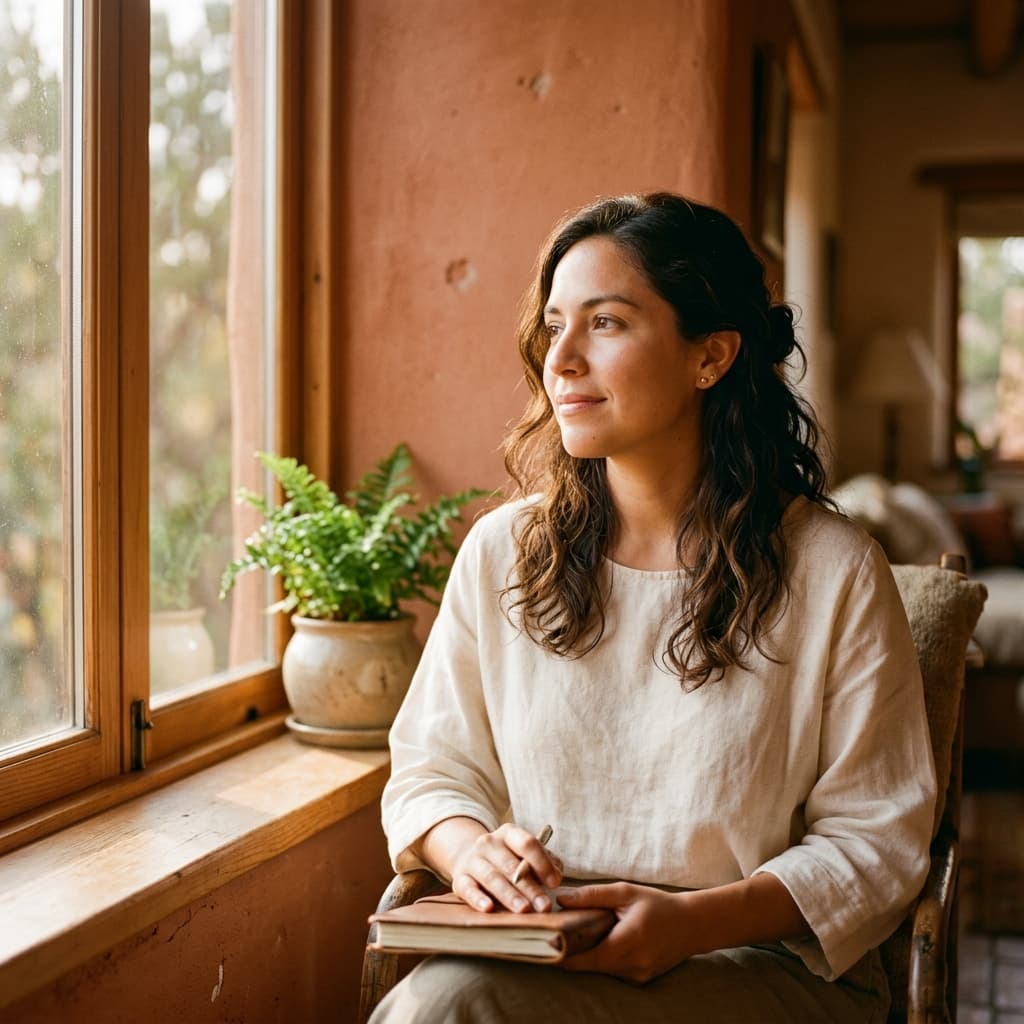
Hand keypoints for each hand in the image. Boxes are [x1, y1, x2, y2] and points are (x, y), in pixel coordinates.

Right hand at [449, 822, 562, 913]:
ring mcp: (472, 860)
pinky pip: (467, 888)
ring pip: (492, 877)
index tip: (555, 883)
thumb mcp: (525, 855)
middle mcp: (489, 843)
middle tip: (544, 906)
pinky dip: (477, 898)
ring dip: (509, 895)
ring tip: (524, 910)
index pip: (527, 843)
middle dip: (530, 887)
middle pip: (511, 865)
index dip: (542, 863)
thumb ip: (545, 862)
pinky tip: (488, 908)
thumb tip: (557, 875)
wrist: (469, 857)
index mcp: (509, 833)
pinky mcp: (459, 878)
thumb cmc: (508, 859)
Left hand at [558, 882, 694, 983]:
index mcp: (627, 942)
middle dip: (573, 952)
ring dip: (590, 955)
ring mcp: (637, 977)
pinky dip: (606, 958)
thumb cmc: (659, 904)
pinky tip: (606, 940)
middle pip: (590, 965)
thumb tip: (560, 900)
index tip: (542, 946)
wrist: (693, 924)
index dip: (562, 956)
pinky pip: (614, 971)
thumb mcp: (626, 892)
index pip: (585, 960)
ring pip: (602, 969)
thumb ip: (592, 896)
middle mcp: (632, 966)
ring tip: (578, 934)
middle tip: (553, 935)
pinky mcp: (641, 980)